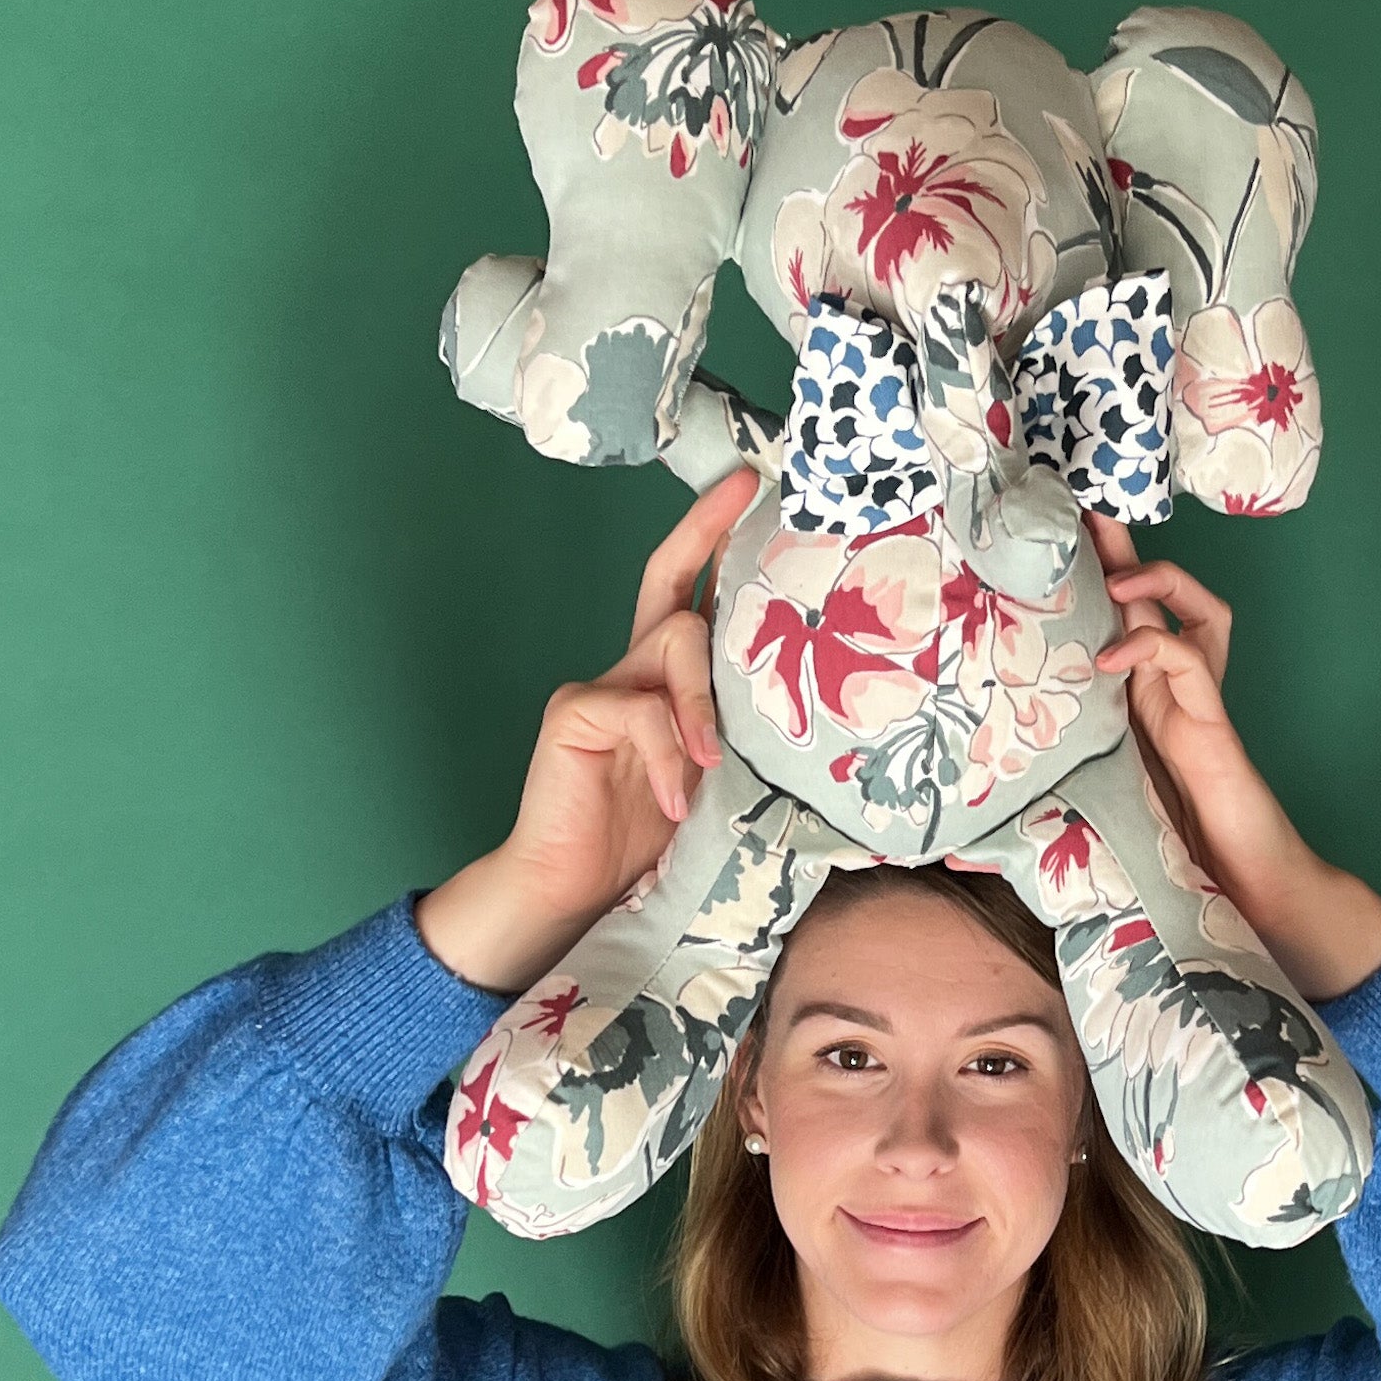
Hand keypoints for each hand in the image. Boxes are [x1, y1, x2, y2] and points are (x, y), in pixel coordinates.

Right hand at [416, 466, 760, 995]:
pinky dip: (666, 755)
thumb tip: (810, 706)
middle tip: (747, 494)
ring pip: (672, 646)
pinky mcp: (575, 711)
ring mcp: (600, 683)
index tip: (751, 489)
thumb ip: (738, 735)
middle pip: (670, 587)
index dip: (716, 544)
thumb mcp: (712, 779)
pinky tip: (673, 798)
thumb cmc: (647, 840)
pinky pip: (640, 711)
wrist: (570, 891)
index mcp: (666, 683)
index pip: (692, 597)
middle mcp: (632, 668)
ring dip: (702, 704)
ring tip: (709, 763)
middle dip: (705, 534)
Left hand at [1083, 510, 1380, 1003]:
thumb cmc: (1170, 854)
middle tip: (1085, 512)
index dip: (1098, 577)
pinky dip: (1151, 644)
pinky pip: (1190, 661)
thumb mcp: (1089, 810)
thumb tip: (956, 826)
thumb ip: (1045, 796)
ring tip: (1113, 581)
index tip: (1054, 541)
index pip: (1125, 619)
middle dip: (1125, 551)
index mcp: (1145, 702)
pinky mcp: (1214, 727)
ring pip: (1199, 612)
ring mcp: (1200, 704)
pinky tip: (1109, 657)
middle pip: (1163, 597)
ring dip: (1157, 584)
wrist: (1241, 894)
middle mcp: (1175, 692)